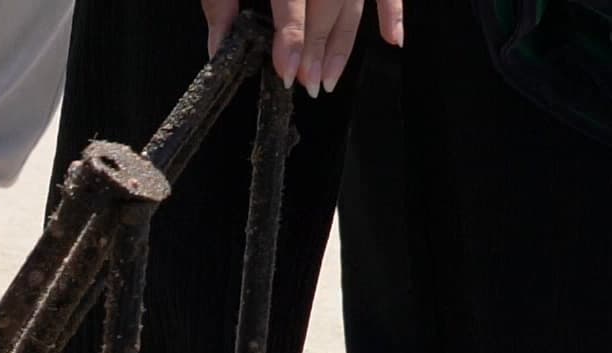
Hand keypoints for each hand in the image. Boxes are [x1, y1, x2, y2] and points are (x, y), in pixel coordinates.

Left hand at [202, 0, 398, 93]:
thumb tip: (218, 48)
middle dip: (319, 48)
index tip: (288, 71)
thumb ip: (221, 1)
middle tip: (309, 84)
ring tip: (331, 77)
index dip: (293, 38)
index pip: (294, 0)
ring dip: (346, 41)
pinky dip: (391, 11)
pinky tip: (393, 39)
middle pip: (328, 4)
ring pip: (355, 0)